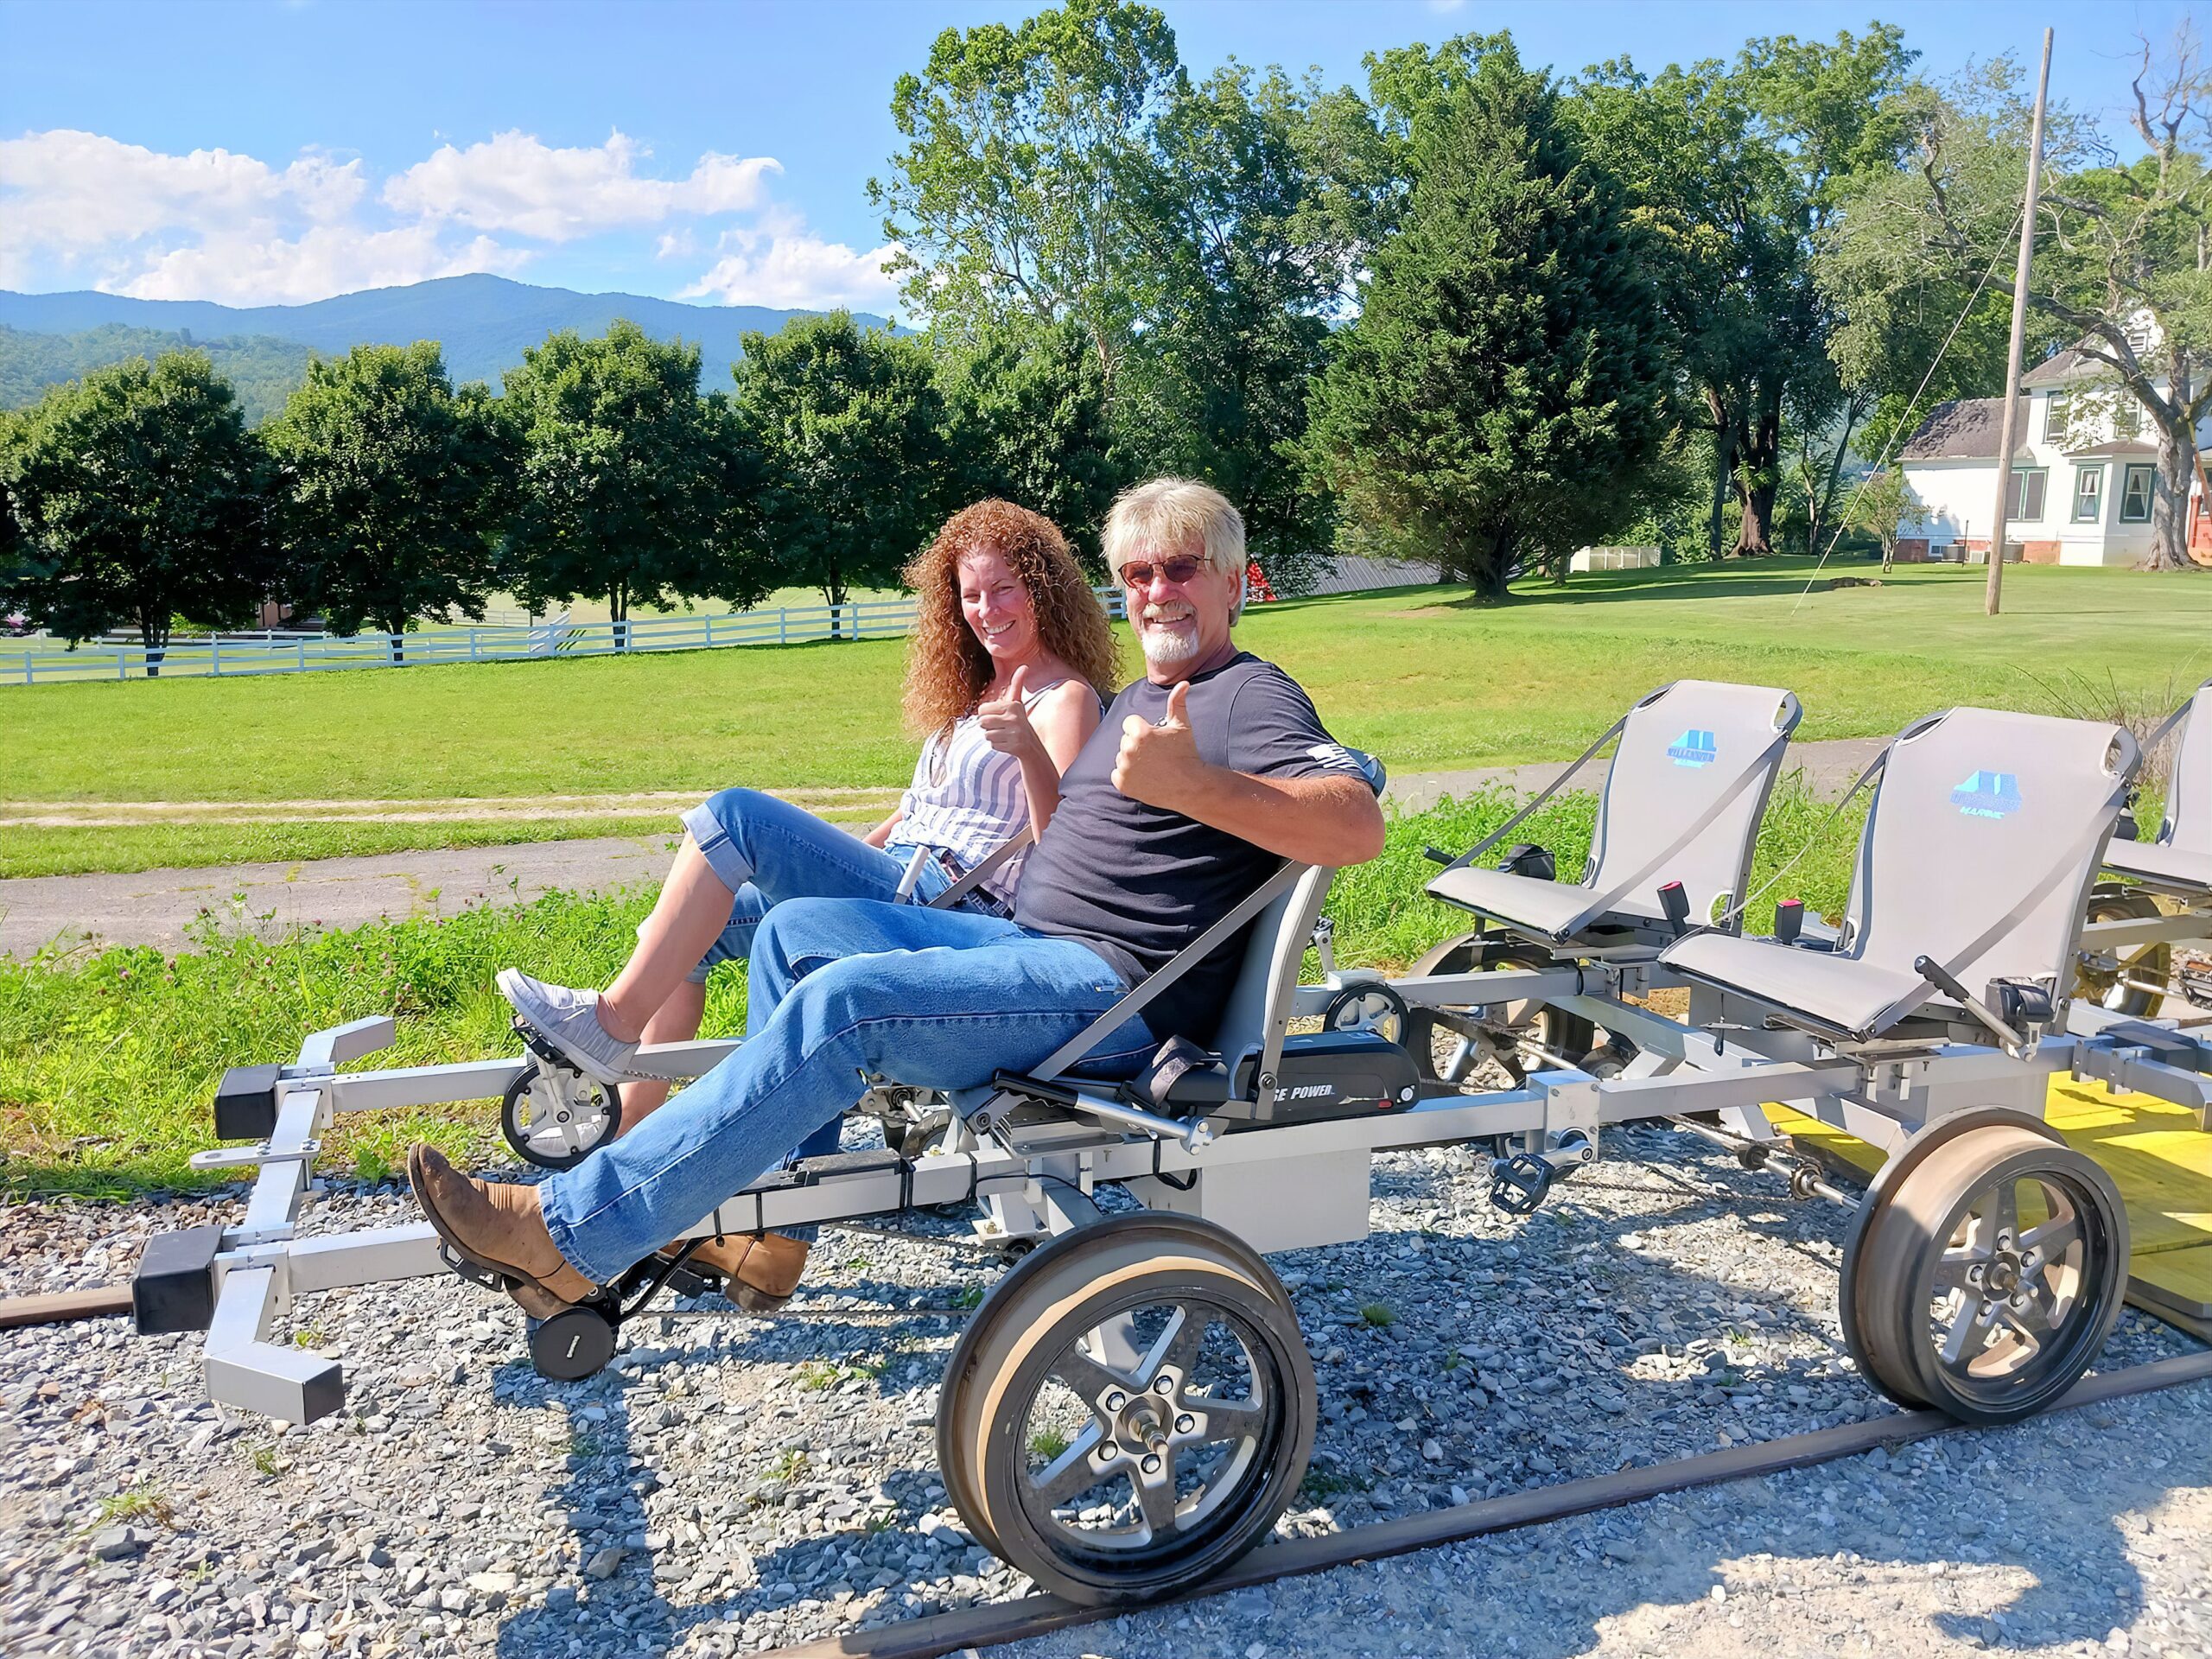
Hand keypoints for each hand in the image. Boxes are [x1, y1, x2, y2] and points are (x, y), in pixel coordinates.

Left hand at [977, 665, 1043, 759]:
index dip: (987, 715)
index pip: (981, 710)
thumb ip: (1017, 684)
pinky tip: (1008, 743)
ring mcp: (1015, 733)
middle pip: (982, 722)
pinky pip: (993, 745)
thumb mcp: (1017, 702)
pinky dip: (999, 745)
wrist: (1032, 745)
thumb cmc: (1019, 721)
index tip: (998, 716)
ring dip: (994, 736)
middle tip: (1001, 726)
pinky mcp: (1014, 746)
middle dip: (989, 726)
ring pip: (987, 735)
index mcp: (1012, 705)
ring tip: (1005, 734)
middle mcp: (1014, 718)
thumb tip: (1024, 666)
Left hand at [1111, 680, 1203, 808]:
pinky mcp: (1121, 783)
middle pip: (1125, 740)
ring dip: (1132, 760)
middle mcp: (1128, 749)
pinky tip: (1145, 777)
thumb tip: (1184, 683)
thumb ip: (1177, 703)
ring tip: (1152, 766)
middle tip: (1156, 755)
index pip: (1130, 723)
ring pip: (1121, 757)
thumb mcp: (1182, 725)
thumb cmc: (1186, 753)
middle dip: (1138, 745)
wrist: (1189, 786)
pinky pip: (1117, 774)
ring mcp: (1124, 767)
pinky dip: (1127, 776)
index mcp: (1140, 732)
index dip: (1143, 730)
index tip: (1156, 740)